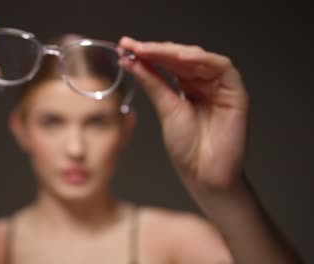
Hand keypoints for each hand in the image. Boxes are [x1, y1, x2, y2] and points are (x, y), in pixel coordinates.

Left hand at [118, 37, 248, 189]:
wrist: (204, 175)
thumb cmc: (187, 148)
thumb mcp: (165, 108)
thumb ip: (151, 82)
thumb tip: (130, 61)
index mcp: (188, 87)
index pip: (168, 62)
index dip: (148, 53)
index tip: (125, 47)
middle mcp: (205, 84)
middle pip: (182, 57)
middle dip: (156, 49)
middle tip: (132, 46)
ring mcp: (221, 87)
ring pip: (199, 58)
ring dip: (174, 52)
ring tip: (149, 50)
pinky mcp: (236, 94)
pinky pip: (222, 68)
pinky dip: (202, 60)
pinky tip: (180, 58)